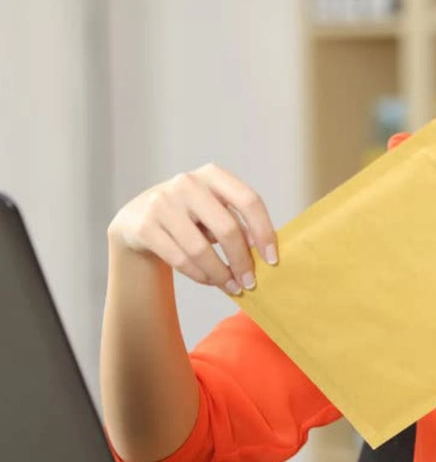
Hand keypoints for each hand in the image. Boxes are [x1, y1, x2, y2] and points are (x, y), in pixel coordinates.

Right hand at [107, 163, 277, 294]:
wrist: (137, 219)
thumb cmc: (189, 216)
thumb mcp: (213, 210)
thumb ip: (236, 222)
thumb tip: (262, 252)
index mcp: (213, 174)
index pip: (248, 200)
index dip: (264, 231)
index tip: (272, 259)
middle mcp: (187, 183)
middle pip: (227, 228)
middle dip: (242, 260)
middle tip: (250, 282)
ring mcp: (162, 202)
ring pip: (201, 248)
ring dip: (221, 273)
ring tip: (232, 287)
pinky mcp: (144, 225)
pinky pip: (179, 258)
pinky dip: (199, 275)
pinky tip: (210, 280)